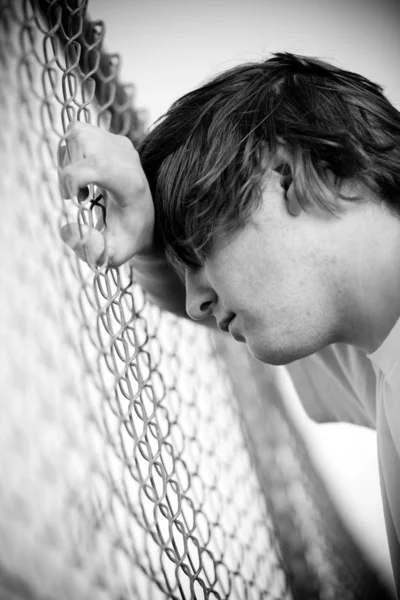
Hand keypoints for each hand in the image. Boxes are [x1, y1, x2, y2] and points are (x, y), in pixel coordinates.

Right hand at [58, 121, 154, 267]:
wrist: (147, 216)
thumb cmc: (129, 236)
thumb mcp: (114, 255)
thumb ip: (92, 250)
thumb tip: (67, 229)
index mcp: (131, 184)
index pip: (96, 166)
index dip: (71, 179)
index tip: (73, 200)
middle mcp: (127, 157)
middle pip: (80, 144)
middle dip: (68, 171)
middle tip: (80, 196)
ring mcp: (120, 143)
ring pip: (76, 134)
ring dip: (69, 160)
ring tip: (82, 183)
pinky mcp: (111, 136)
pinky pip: (77, 131)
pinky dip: (72, 150)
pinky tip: (82, 171)